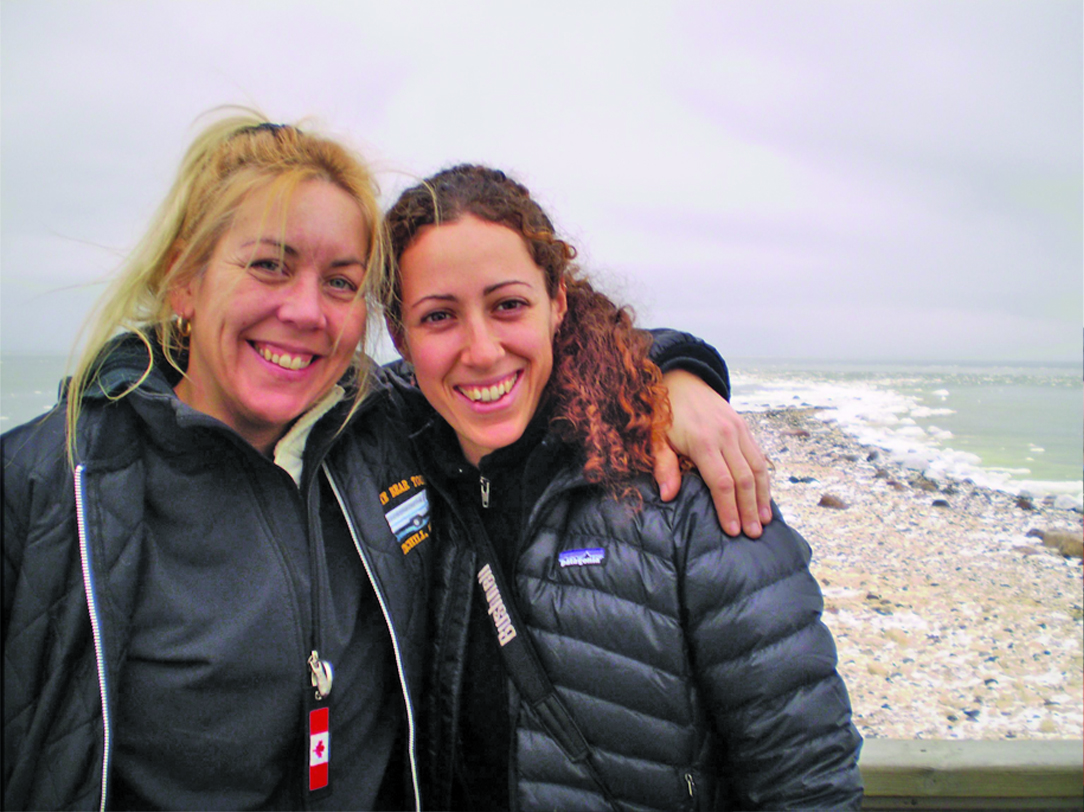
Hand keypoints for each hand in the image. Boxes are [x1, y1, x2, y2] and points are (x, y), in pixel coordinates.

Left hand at [652, 370, 770, 536]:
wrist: (681, 379)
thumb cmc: (664, 413)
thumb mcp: (656, 438)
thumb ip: (664, 466)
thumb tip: (668, 495)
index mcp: (703, 441)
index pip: (721, 482)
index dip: (728, 508)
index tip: (732, 531)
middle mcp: (725, 435)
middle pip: (744, 479)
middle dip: (749, 509)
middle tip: (753, 534)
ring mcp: (738, 429)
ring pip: (758, 467)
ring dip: (762, 496)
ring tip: (764, 521)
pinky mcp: (744, 426)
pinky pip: (759, 456)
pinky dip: (764, 478)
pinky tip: (764, 496)